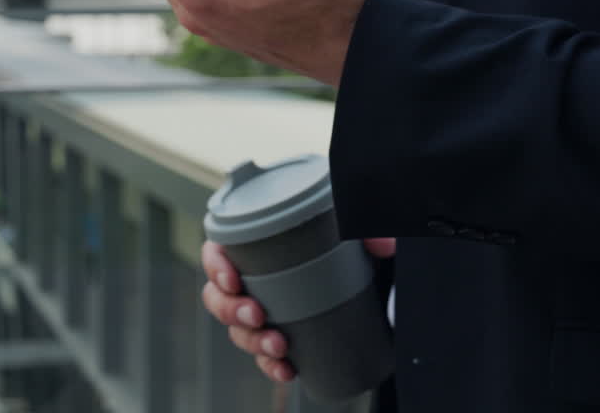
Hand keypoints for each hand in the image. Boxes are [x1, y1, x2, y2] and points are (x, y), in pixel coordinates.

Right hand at [201, 238, 395, 382]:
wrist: (371, 287)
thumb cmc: (344, 247)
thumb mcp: (352, 232)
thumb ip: (367, 230)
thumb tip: (383, 245)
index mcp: (255, 246)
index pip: (217, 252)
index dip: (216, 267)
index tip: (233, 279)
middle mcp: (254, 280)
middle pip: (219, 297)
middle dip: (232, 311)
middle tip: (257, 315)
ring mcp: (264, 310)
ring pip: (238, 330)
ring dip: (252, 341)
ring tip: (277, 346)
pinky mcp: (279, 335)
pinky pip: (263, 356)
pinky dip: (271, 365)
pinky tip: (286, 369)